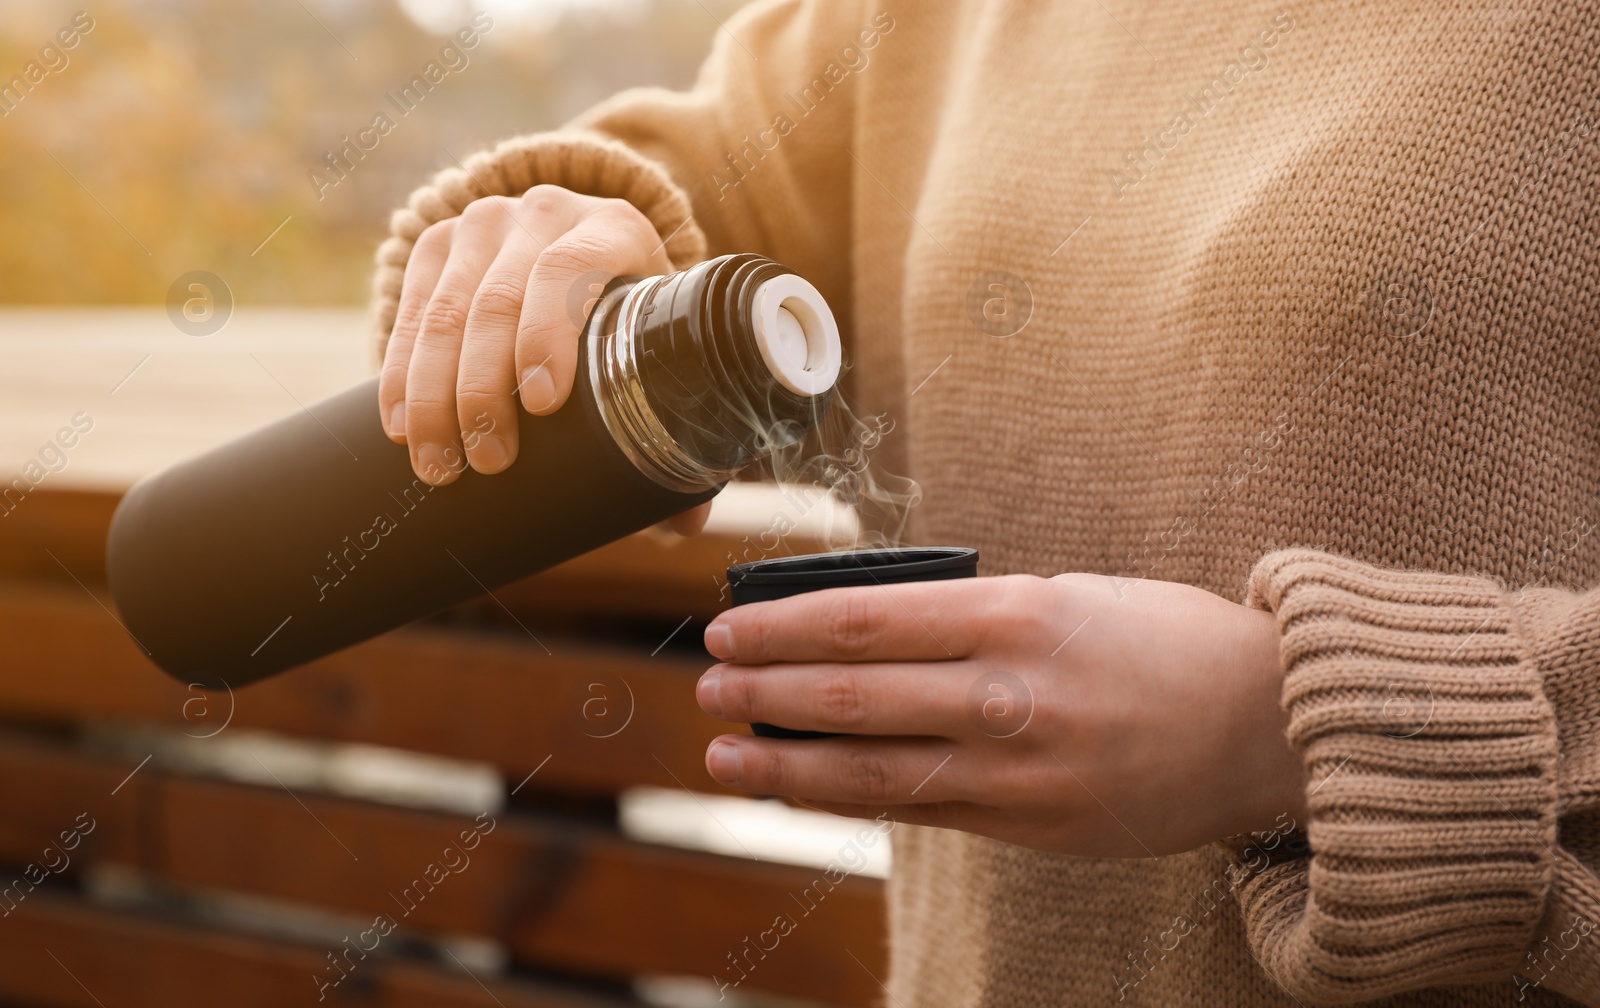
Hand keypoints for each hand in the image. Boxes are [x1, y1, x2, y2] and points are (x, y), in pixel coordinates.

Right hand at [380, 185, 672, 486]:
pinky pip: (411, 310)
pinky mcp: (438, 241)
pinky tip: (402, 425)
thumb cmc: (635, 319)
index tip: (540, 406)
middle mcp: (547, 212)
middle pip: (498, 299)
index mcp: (616, 228)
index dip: (548, 337)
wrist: (584, 246)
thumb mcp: (662, 345)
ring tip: (440, 465)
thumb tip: (686, 526)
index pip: (569, 272)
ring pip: (445, 310)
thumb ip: (678, 422)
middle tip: (487, 461)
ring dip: (435, 394)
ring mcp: (486, 222)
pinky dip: (401, 374)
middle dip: (484, 388)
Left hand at [695, 573, 1308, 856]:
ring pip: (872, 770)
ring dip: (785, 763)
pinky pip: (923, 811)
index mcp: (1018, 613)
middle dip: (765, 691)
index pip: (866, 619)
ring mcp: (1020, 771)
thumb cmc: (1165, 640)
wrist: (1271, 726)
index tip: (728, 627)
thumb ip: (970, 622)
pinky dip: (853, 799)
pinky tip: (806, 790)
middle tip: (708, 685)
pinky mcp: (1033, 827)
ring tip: (724, 756)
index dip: (783, 627)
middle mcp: (1009, 693)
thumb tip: (866, 641)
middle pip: (853, 694)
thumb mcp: (1065, 597)